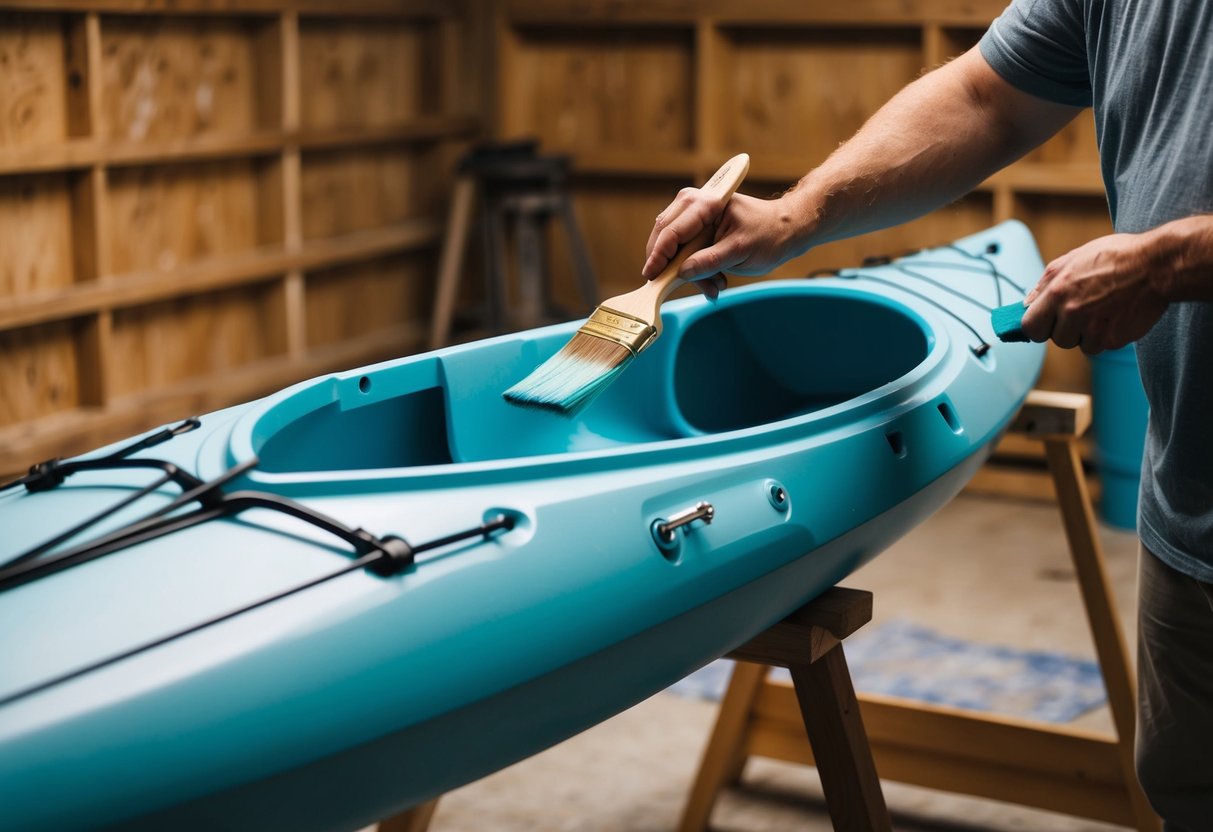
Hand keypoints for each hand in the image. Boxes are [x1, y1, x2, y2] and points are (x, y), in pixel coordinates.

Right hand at [642, 188, 812, 298]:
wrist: (786, 230)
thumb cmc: (769, 235)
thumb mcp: (740, 252)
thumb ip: (709, 262)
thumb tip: (681, 273)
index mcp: (707, 203)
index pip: (672, 230)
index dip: (659, 255)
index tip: (651, 275)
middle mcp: (695, 204)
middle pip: (666, 237)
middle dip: (674, 267)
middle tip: (686, 287)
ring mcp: (694, 216)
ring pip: (673, 247)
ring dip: (688, 271)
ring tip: (714, 286)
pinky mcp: (697, 229)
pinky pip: (684, 251)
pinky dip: (695, 269)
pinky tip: (713, 280)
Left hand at [1020, 231, 1169, 353]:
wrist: (1157, 265)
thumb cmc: (1115, 257)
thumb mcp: (1072, 258)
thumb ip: (1045, 283)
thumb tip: (1026, 303)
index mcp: (1057, 292)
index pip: (1030, 327)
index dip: (1037, 327)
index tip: (1045, 323)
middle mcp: (1072, 313)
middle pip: (1056, 340)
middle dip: (1067, 329)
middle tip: (1084, 310)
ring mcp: (1094, 328)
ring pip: (1080, 346)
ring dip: (1088, 334)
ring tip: (1103, 310)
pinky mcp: (1113, 339)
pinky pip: (1101, 346)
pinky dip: (1107, 336)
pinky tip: (1117, 315)